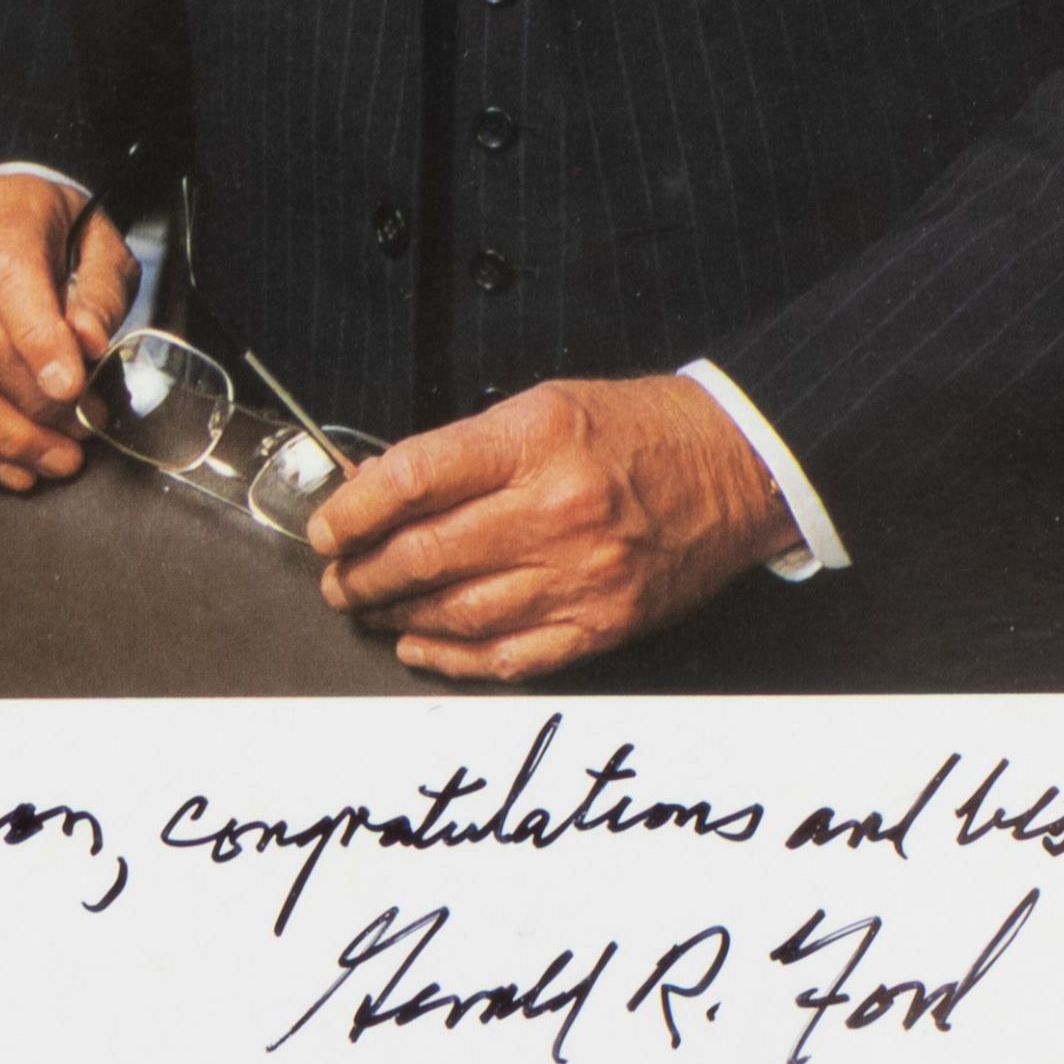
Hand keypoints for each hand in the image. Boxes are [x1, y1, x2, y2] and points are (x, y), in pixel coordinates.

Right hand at [0, 174, 133, 489]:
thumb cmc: (53, 233)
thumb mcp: (98, 243)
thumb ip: (100, 291)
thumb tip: (89, 344)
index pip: (9, 277)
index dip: (39, 339)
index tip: (72, 389)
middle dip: (34, 405)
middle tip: (80, 436)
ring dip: (1, 436)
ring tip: (50, 461)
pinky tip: (6, 466)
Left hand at [307, 374, 792, 681]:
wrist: (736, 466)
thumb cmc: (637, 429)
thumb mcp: (543, 405)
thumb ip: (462, 450)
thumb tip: (380, 489)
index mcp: (536, 440)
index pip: (413, 480)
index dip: (353, 510)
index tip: (328, 525)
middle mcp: (557, 511)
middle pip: (426, 555)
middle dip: (362, 572)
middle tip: (337, 577)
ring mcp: (581, 576)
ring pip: (457, 613)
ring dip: (397, 615)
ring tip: (370, 606)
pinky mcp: (602, 624)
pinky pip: (508, 658)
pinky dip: (452, 658)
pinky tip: (420, 644)